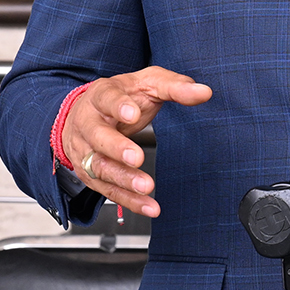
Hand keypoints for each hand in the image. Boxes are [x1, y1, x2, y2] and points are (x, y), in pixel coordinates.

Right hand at [59, 67, 213, 219]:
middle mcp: (88, 123)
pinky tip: (148, 206)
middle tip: (136, 157)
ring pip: (100, 167)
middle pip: (98, 136)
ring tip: (146, 186)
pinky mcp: (90, 174)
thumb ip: (174, 87)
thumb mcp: (147, 83)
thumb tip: (203, 92)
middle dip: (116, 148)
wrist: (86, 113)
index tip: (132, 115)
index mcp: (101, 95)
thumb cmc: (122, 96)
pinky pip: (109, 190)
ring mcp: (86, 150)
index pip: (107, 99)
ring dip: (123, 179)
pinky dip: (129, 200)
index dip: (118, 107)